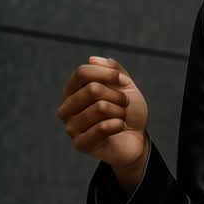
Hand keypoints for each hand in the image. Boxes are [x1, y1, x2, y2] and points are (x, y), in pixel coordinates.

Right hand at [56, 56, 148, 170]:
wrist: (137, 139)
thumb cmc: (128, 111)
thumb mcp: (125, 86)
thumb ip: (112, 70)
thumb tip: (92, 59)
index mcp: (73, 91)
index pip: (81, 72)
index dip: (106, 73)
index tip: (121, 80)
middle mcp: (66, 108)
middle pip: (92, 90)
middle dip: (117, 96)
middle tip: (124, 104)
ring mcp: (71, 127)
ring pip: (100, 108)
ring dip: (120, 112)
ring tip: (121, 117)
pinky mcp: (80, 144)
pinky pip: (102, 128)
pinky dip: (118, 125)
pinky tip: (120, 127)